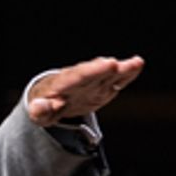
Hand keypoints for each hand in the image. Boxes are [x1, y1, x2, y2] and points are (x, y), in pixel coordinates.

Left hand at [26, 55, 143, 126]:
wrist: (53, 98)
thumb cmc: (45, 105)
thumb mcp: (39, 112)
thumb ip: (40, 111)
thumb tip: (38, 107)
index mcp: (63, 84)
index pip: (76, 78)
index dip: (89, 72)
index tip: (102, 66)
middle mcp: (80, 78)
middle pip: (92, 73)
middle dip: (102, 70)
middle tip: (114, 64)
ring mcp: (93, 82)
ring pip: (107, 74)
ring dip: (121, 69)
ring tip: (136, 62)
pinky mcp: (103, 87)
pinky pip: (116, 80)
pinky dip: (126, 74)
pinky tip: (137, 64)